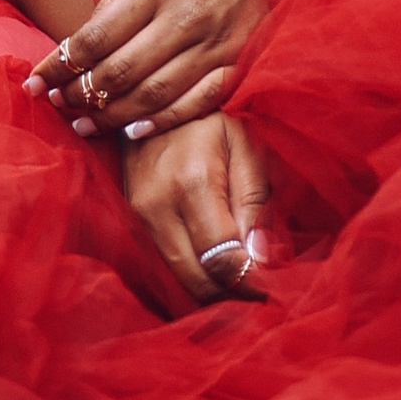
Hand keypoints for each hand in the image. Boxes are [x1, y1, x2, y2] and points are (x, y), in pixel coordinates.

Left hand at [24, 0, 274, 140]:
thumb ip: (110, 10)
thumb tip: (70, 53)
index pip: (95, 36)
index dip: (59, 65)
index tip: (34, 82)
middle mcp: (181, 17)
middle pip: (120, 70)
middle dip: (80, 94)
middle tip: (57, 106)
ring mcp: (210, 47)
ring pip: (152, 94)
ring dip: (112, 116)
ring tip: (83, 126)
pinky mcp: (234, 69)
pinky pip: (193, 105)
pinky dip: (160, 122)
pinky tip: (133, 132)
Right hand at [123, 115, 276, 303]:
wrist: (152, 107)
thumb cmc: (210, 127)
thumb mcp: (244, 149)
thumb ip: (254, 204)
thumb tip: (259, 262)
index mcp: (194, 183)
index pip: (222, 259)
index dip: (250, 283)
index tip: (270, 287)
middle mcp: (159, 208)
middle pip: (198, 281)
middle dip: (231, 293)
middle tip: (255, 285)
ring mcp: (138, 219)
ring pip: (178, 283)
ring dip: (211, 288)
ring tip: (235, 274)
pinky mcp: (129, 224)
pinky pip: (163, 270)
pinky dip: (190, 276)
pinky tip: (209, 265)